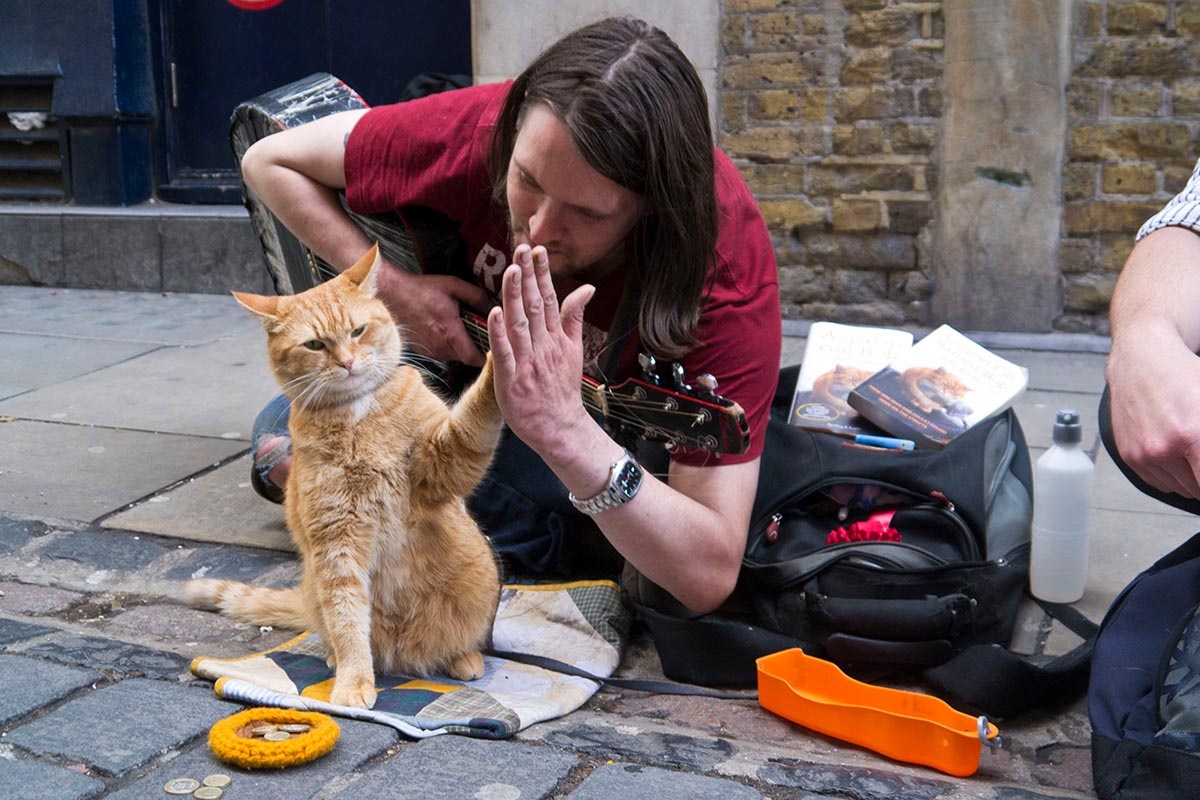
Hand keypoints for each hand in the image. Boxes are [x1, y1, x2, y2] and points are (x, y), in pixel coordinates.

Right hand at [374, 263, 491, 365]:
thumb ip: (477, 296)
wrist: (392, 296)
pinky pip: (443, 354)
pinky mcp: (423, 352)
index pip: (473, 358)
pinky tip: (446, 330)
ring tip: (461, 328)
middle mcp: (440, 346)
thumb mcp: (454, 285)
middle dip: (475, 348)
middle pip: (466, 358)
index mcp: (450, 331)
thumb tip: (496, 306)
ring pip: (455, 356)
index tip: (492, 347)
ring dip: (461, 346)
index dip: (485, 357)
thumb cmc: (423, 289)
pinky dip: (448, 345)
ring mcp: (430, 351)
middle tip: (478, 333)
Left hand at [486, 244, 594, 453]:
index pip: (549, 299)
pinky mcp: (510, 381)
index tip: (537, 250)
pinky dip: (499, 333)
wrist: (559, 428)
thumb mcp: (574, 350)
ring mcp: (527, 363)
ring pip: (519, 324)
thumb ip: (575, 317)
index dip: (542, 273)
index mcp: (556, 338)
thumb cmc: (562, 389)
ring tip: (512, 271)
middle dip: (528, 275)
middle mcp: (543, 347)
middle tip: (522, 248)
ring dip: (515, 297)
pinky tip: (494, 312)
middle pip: (534, 305)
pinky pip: (503, 353)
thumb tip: (587, 288)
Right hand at [1107, 329, 1199, 499]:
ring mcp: (1142, 454)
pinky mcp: (1128, 455)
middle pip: (1198, 489)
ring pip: (1181, 489)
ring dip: (1191, 477)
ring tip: (1192, 451)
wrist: (1142, 359)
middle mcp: (1163, 448)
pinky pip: (1159, 483)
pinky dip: (1171, 475)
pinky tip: (1176, 453)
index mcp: (1191, 434)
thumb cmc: (1183, 374)